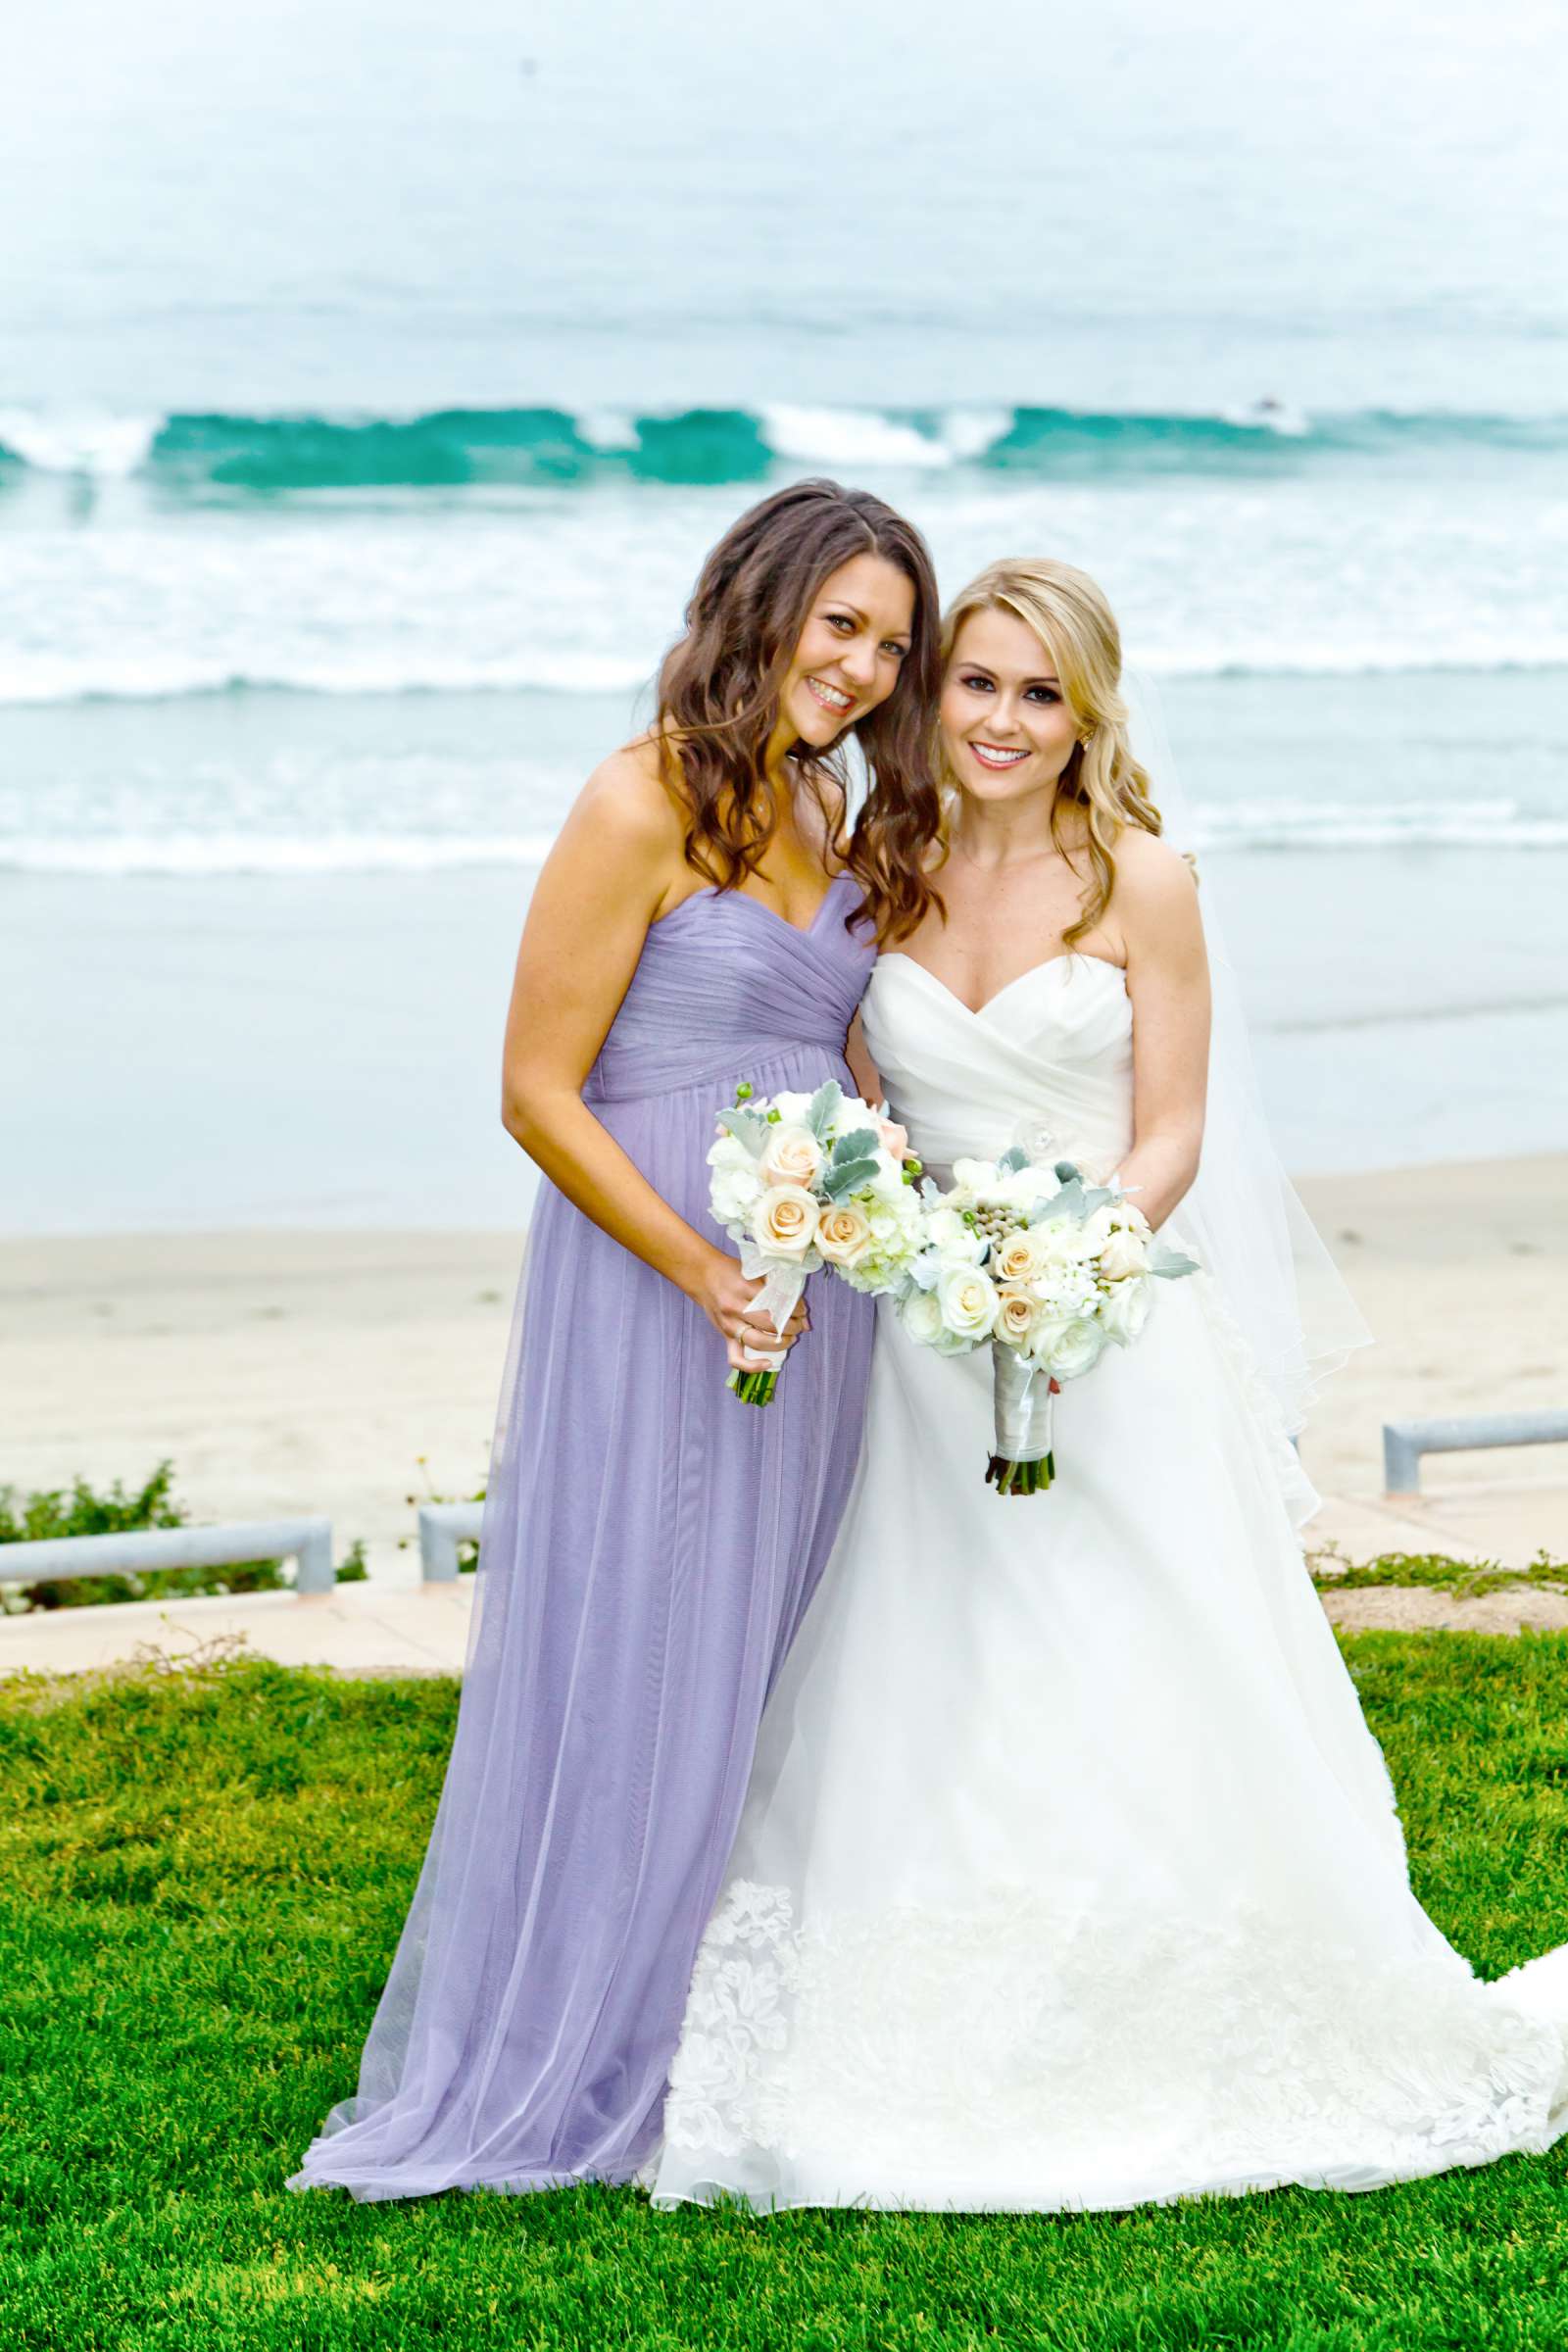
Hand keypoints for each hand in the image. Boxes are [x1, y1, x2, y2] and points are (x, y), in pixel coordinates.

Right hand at [690, 1251, 810, 1374]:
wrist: (702, 1275)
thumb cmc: (730, 1271)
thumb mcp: (754, 1272)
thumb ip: (777, 1290)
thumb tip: (804, 1314)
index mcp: (744, 1288)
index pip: (777, 1303)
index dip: (795, 1309)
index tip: (802, 1309)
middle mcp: (735, 1308)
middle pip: (770, 1324)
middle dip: (791, 1326)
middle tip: (799, 1323)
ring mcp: (729, 1325)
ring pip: (758, 1342)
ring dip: (780, 1343)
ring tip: (790, 1338)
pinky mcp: (725, 1336)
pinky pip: (736, 1359)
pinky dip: (752, 1366)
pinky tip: (768, 1363)